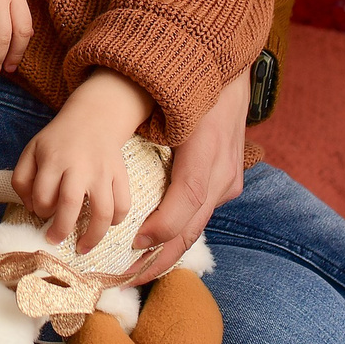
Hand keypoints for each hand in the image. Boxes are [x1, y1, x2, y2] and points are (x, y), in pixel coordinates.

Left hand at [14, 70, 149, 249]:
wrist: (94, 118)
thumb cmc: (58, 140)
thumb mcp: (31, 151)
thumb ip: (22, 180)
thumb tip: (31, 208)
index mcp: (54, 159)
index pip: (43, 195)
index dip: (40, 210)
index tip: (42, 213)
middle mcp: (80, 166)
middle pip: (70, 205)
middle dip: (61, 230)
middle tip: (55, 240)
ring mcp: (103, 172)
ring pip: (103, 211)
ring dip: (93, 235)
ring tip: (83, 247)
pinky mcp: (121, 174)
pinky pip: (124, 204)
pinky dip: (117, 220)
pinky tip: (106, 224)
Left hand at [129, 71, 248, 283]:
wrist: (228, 65)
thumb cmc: (190, 81)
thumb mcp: (169, 101)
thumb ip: (147, 130)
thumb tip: (114, 165)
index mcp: (208, 149)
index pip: (188, 198)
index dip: (162, 226)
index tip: (134, 244)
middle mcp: (224, 171)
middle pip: (194, 225)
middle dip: (161, 257)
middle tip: (128, 278)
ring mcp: (230, 179)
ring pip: (198, 224)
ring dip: (168, 249)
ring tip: (137, 271)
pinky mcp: (230, 181)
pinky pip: (202, 212)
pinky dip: (179, 231)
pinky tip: (157, 246)